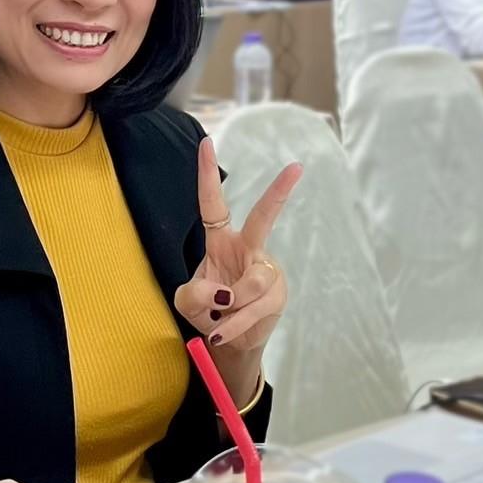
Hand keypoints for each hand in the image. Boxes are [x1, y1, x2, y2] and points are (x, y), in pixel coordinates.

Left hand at [175, 137, 301, 360]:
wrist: (230, 340)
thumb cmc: (207, 310)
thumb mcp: (186, 302)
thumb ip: (192, 294)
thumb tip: (223, 294)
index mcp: (220, 241)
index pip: (213, 204)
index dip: (206, 174)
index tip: (206, 141)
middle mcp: (247, 248)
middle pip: (262, 218)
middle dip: (279, 193)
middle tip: (296, 167)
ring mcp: (266, 270)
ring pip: (251, 282)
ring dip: (229, 307)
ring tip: (219, 317)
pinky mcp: (277, 294)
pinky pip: (253, 308)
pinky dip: (234, 324)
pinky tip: (224, 330)